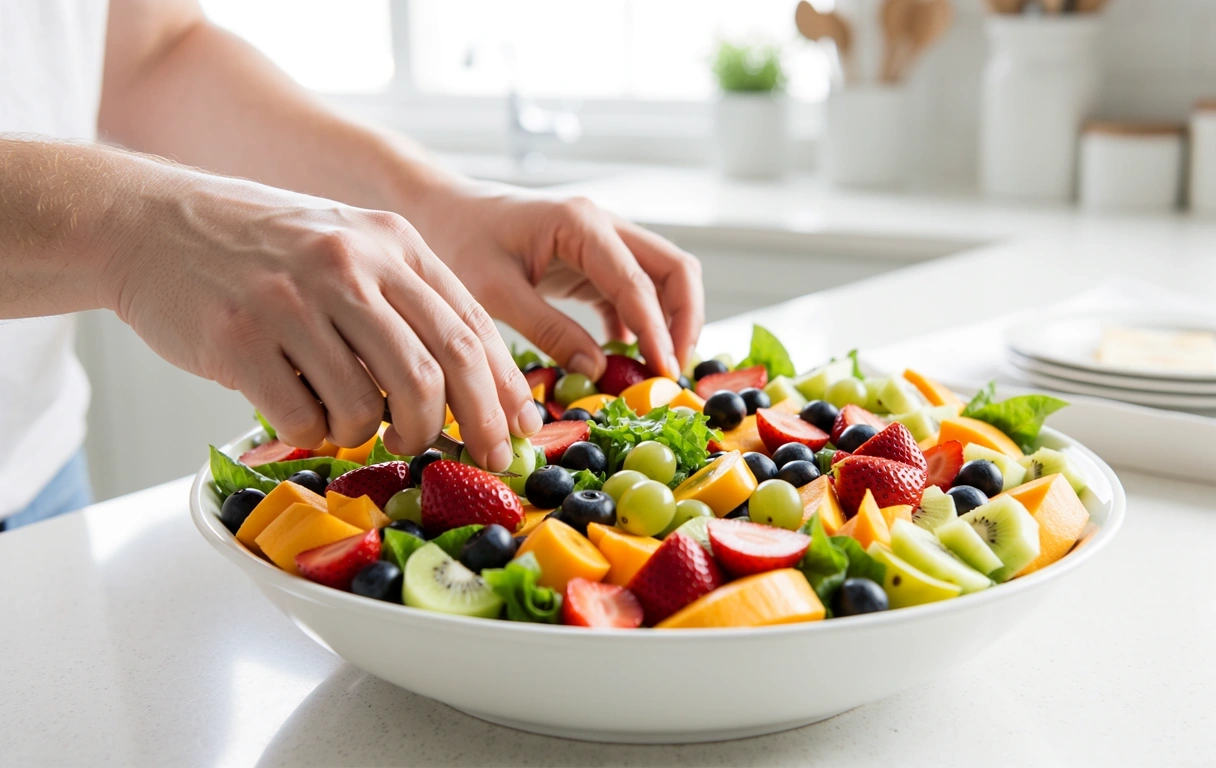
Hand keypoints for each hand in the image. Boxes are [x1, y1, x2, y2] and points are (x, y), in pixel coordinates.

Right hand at [104, 169, 540, 469]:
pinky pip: (305, 419)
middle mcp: (349, 264)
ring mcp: (294, 299)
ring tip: (351, 421)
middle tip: (464, 458)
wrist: (150, 222)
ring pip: (372, 403)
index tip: (516, 435)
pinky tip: (298, 410)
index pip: (470, 326)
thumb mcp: (348, 246)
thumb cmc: (263, 249)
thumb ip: (406, 302)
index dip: (501, 391)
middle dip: (465, 427)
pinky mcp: (241, 338)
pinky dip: (314, 433)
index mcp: (390, 241)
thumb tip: (473, 389)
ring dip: (372, 432)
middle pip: (437, 369)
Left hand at [409, 183, 703, 380]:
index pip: (638, 282)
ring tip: (657, 370)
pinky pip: (633, 293)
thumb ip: (548, 329)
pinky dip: (640, 325)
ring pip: (662, 280)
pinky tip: (627, 359)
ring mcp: (602, 242)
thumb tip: (597, 368)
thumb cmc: (459, 241)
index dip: (657, 330)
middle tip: (673, 371)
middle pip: (673, 270)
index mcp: (581, 223)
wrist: (440, 211)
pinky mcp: (593, 262)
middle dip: (683, 321)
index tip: (664, 372)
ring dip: (668, 323)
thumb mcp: (495, 291)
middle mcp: (603, 225)